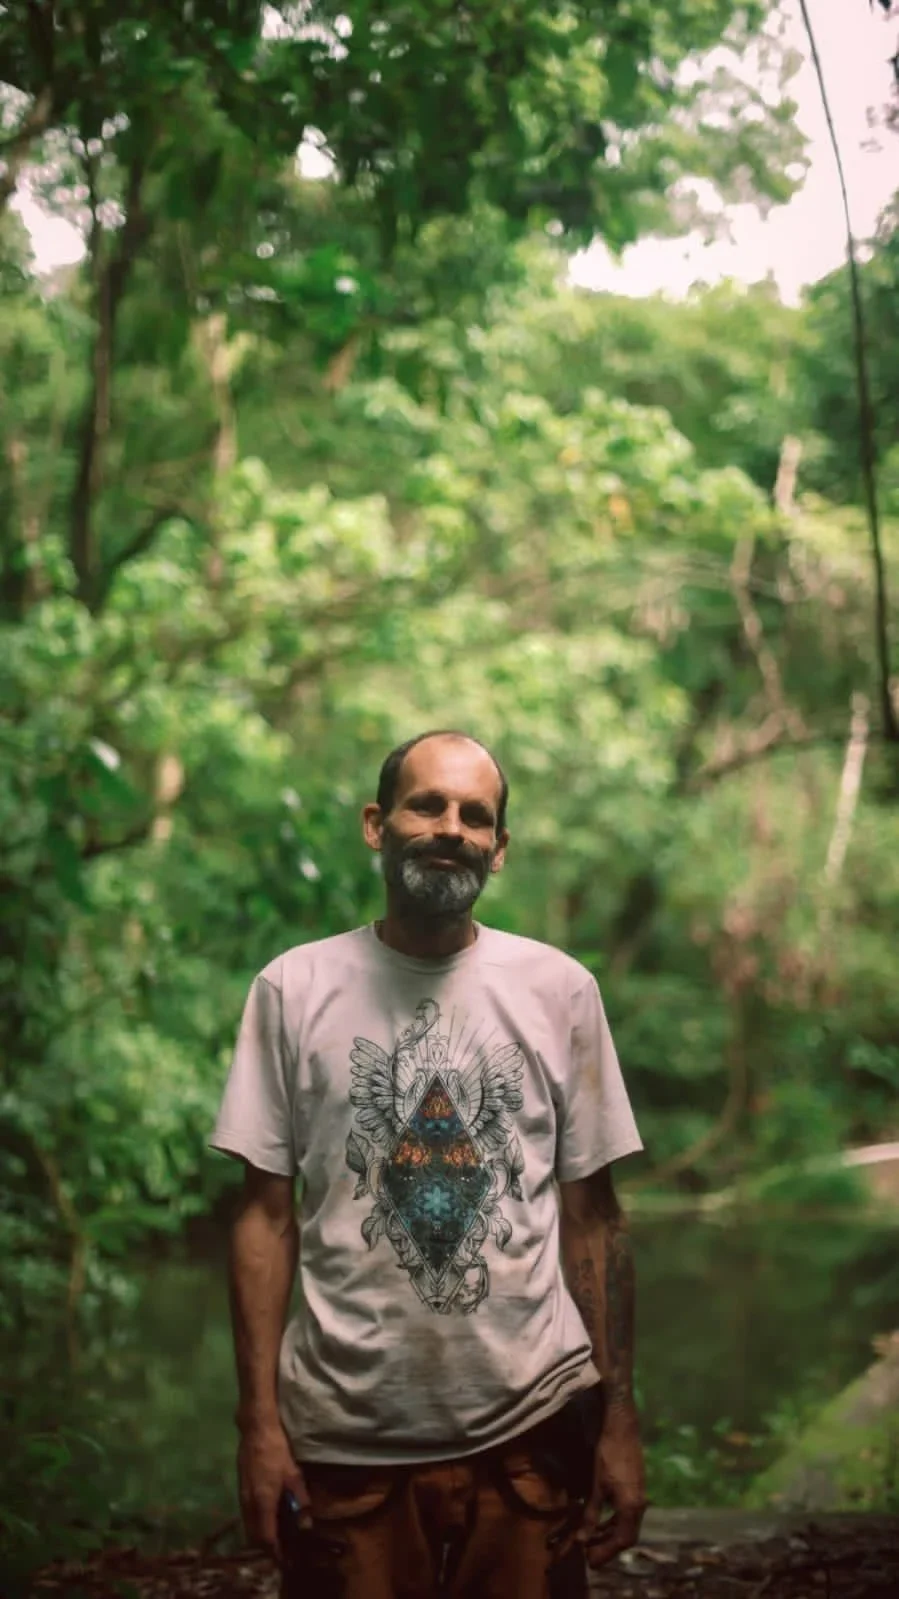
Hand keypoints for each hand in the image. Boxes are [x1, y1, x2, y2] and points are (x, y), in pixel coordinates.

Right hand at [237, 1416, 309, 1560]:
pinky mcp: (241, 1489)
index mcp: (262, 1502)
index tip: (285, 1560)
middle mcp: (249, 1504)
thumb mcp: (294, 1474)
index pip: (266, 1537)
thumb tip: (306, 1524)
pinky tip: (268, 1517)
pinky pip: (247, 1516)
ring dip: (260, 1535)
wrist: (256, 1429)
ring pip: (249, 1526)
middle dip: (267, 1547)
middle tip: (283, 1550)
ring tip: (277, 1536)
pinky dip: (256, 1523)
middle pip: (254, 1536)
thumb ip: (299, 1500)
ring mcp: (242, 1496)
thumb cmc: (276, 1450)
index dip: (275, 1552)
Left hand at [577, 1398, 646, 1568]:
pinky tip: (601, 1520)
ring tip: (592, 1540)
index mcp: (631, 1507)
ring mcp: (639, 1496)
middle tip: (588, 1553)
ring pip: (627, 1525)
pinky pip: (626, 1513)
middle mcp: (639, 1505)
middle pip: (626, 1536)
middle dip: (607, 1547)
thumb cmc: (608, 1454)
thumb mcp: (597, 1485)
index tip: (589, 1561)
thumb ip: (591, 1514)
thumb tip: (582, 1539)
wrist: (622, 1426)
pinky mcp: (636, 1488)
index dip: (605, 1553)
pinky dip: (613, 1521)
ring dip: (610, 1535)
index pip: (622, 1541)